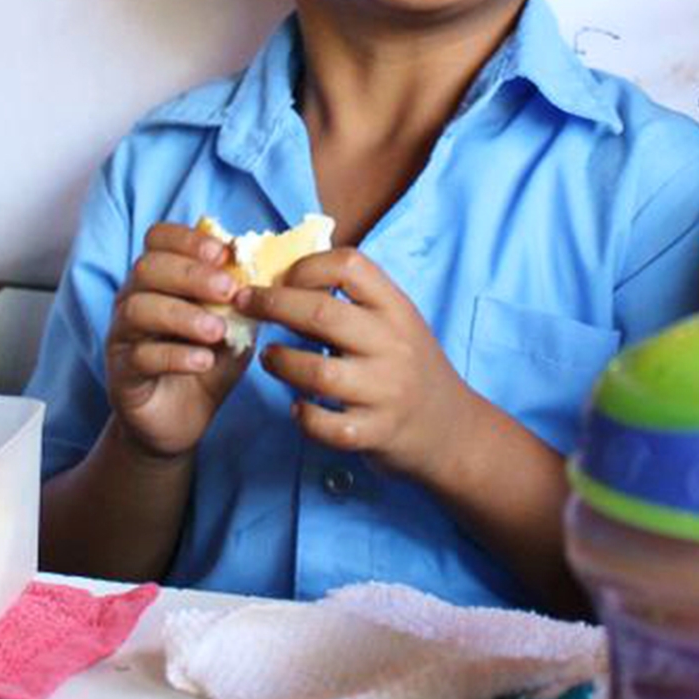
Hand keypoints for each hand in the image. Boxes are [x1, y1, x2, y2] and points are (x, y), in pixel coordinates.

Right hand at [102, 222, 253, 461]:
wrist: (181, 422)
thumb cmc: (205, 364)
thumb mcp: (233, 327)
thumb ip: (242, 300)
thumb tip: (269, 271)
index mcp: (159, 279)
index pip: (158, 239)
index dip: (188, 239)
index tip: (224, 253)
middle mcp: (133, 300)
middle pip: (147, 268)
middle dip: (191, 274)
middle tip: (229, 290)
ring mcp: (123, 337)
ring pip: (138, 309)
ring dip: (182, 315)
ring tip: (218, 331)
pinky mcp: (122, 375)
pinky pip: (140, 356)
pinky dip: (175, 355)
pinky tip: (203, 361)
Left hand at [241, 248, 478, 483]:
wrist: (452, 430)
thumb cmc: (411, 368)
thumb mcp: (397, 323)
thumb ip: (355, 303)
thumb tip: (283, 278)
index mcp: (397, 309)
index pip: (350, 266)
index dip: (307, 266)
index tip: (282, 277)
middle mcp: (394, 345)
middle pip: (322, 314)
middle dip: (272, 305)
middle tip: (246, 305)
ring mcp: (386, 391)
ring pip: (318, 372)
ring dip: (281, 362)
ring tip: (269, 358)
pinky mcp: (376, 433)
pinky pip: (326, 425)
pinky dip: (303, 415)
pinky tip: (297, 407)